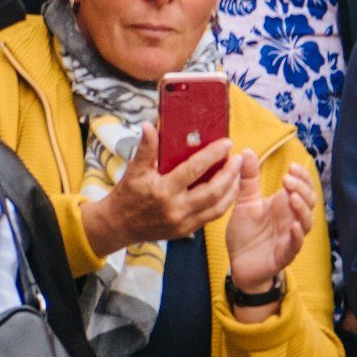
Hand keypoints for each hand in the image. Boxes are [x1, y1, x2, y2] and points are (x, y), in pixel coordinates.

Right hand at [86, 134, 243, 253]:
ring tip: (238, 173)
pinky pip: (212, 216)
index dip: (213, 155)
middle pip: (214, 190)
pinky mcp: (187, 230)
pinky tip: (229, 189)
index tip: (227, 143)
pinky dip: (224, 202)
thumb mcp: (134, 170)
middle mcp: (176, 208)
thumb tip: (150, 125)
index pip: (194, 169)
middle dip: (230, 173)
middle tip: (239, 159)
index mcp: (163, 190)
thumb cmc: (127, 195)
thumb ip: (146, 148)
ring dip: (232, 188)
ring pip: (219, 206)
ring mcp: (183, 222)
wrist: (117, 226)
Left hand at [224, 162, 314, 308]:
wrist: (238, 264)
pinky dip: (297, 236)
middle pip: (309, 202)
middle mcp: (291, 219)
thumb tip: (247, 151)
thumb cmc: (246, 234)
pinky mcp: (283, 255)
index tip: (292, 167)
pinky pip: (295, 245)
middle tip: (287, 180)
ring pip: (306, 222)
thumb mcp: (245, 202)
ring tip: (291, 197)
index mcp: (283, 206)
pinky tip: (292, 226)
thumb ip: (248, 179)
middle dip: (303, 189)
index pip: (303, 188)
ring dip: (302, 209)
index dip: (302, 177)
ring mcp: (289, 237)